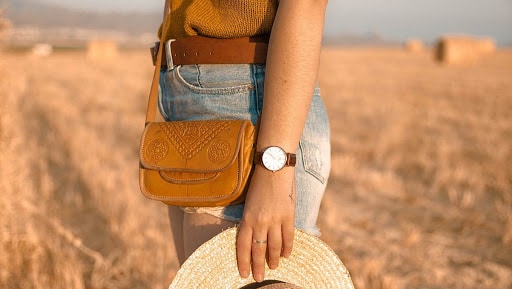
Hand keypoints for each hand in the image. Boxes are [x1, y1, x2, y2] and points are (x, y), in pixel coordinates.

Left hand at [236, 166, 295, 281]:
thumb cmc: (259, 181)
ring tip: (273, 268)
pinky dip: (287, 248)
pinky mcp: (288, 216)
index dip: (243, 261)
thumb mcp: (248, 202)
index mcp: (247, 218)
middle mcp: (260, 222)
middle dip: (258, 266)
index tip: (244, 274)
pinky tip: (285, 255)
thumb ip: (250, 219)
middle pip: (258, 250)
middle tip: (258, 278)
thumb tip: (253, 236)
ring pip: (274, 246)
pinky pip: (288, 237)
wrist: (274, 166)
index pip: (243, 246)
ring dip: (273, 259)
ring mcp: (275, 219)